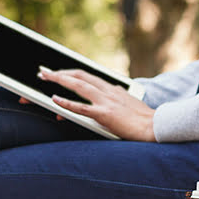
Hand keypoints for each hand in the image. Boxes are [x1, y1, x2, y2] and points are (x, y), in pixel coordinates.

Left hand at [34, 68, 155, 141]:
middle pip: (80, 76)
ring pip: (79, 86)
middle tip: (43, 72)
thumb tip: (106, 95)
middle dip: (60, 73)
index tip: (58, 73)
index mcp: (112, 88)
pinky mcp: (105, 115)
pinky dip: (66, 102)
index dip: (70, 73)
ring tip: (44, 77)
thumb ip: (114, 98)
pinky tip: (54, 99)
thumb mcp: (127, 103)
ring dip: (60, 80)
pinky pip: (82, 108)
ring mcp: (106, 102)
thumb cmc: (142, 119)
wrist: (155, 126)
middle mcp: (108, 91)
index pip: (87, 76)